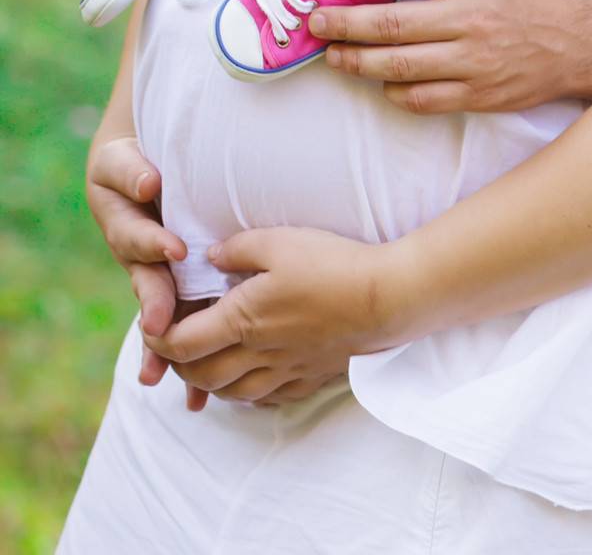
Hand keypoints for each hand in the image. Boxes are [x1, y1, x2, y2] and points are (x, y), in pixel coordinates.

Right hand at [84, 135, 205, 397]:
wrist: (141, 167)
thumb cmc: (132, 162)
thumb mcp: (121, 160)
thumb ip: (131, 171)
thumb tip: (149, 182)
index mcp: (128, 228)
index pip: (138, 238)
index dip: (155, 244)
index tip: (175, 250)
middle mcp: (141, 260)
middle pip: (147, 286)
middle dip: (156, 307)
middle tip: (161, 326)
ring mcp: (159, 277)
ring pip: (163, 316)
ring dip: (165, 348)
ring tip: (166, 379)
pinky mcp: (181, 288)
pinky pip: (186, 323)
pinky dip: (190, 357)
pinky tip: (199, 393)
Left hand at [143, 228, 414, 404]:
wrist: (387, 298)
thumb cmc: (333, 265)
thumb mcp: (282, 241)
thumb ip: (239, 248)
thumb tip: (210, 257)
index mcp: (242, 320)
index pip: (180, 344)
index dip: (158, 338)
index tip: (155, 324)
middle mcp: (257, 354)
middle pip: (199, 376)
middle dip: (178, 363)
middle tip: (177, 343)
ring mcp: (284, 370)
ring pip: (229, 393)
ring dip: (210, 381)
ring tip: (211, 359)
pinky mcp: (309, 376)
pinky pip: (266, 398)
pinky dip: (248, 392)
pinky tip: (254, 375)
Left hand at [311, 0, 591, 114]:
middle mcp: (471, 16)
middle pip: (386, 22)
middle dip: (341, 22)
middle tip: (317, 21)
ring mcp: (475, 60)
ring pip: (396, 66)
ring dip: (356, 62)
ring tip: (335, 56)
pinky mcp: (482, 94)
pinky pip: (423, 99)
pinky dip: (396, 92)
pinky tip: (384, 83)